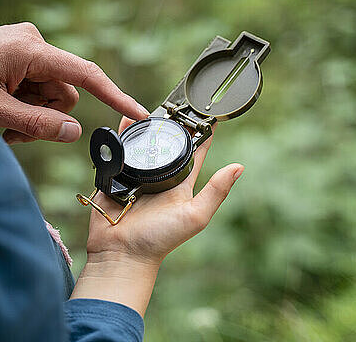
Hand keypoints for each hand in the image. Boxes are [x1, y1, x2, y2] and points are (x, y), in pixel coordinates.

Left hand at [0, 15, 149, 142]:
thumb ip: (36, 123)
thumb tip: (74, 131)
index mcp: (30, 50)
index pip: (85, 75)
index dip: (114, 95)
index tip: (138, 112)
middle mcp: (33, 44)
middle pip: (64, 94)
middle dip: (45, 118)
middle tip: (14, 132)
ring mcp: (25, 50)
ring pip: (49, 95)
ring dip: (32, 115)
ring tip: (1, 123)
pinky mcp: (17, 58)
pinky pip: (36, 89)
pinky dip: (23, 107)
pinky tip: (0, 111)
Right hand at [71, 117, 243, 315]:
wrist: (121, 253)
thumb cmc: (160, 240)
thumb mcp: (195, 215)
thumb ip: (216, 191)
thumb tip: (239, 167)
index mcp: (181, 183)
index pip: (194, 152)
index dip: (201, 133)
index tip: (207, 113)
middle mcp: (160, 177)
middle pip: (167, 143)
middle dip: (170, 125)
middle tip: (173, 103)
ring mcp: (136, 176)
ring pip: (143, 144)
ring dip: (145, 127)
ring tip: (149, 108)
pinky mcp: (115, 176)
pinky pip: (118, 151)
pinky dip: (121, 135)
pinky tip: (123, 120)